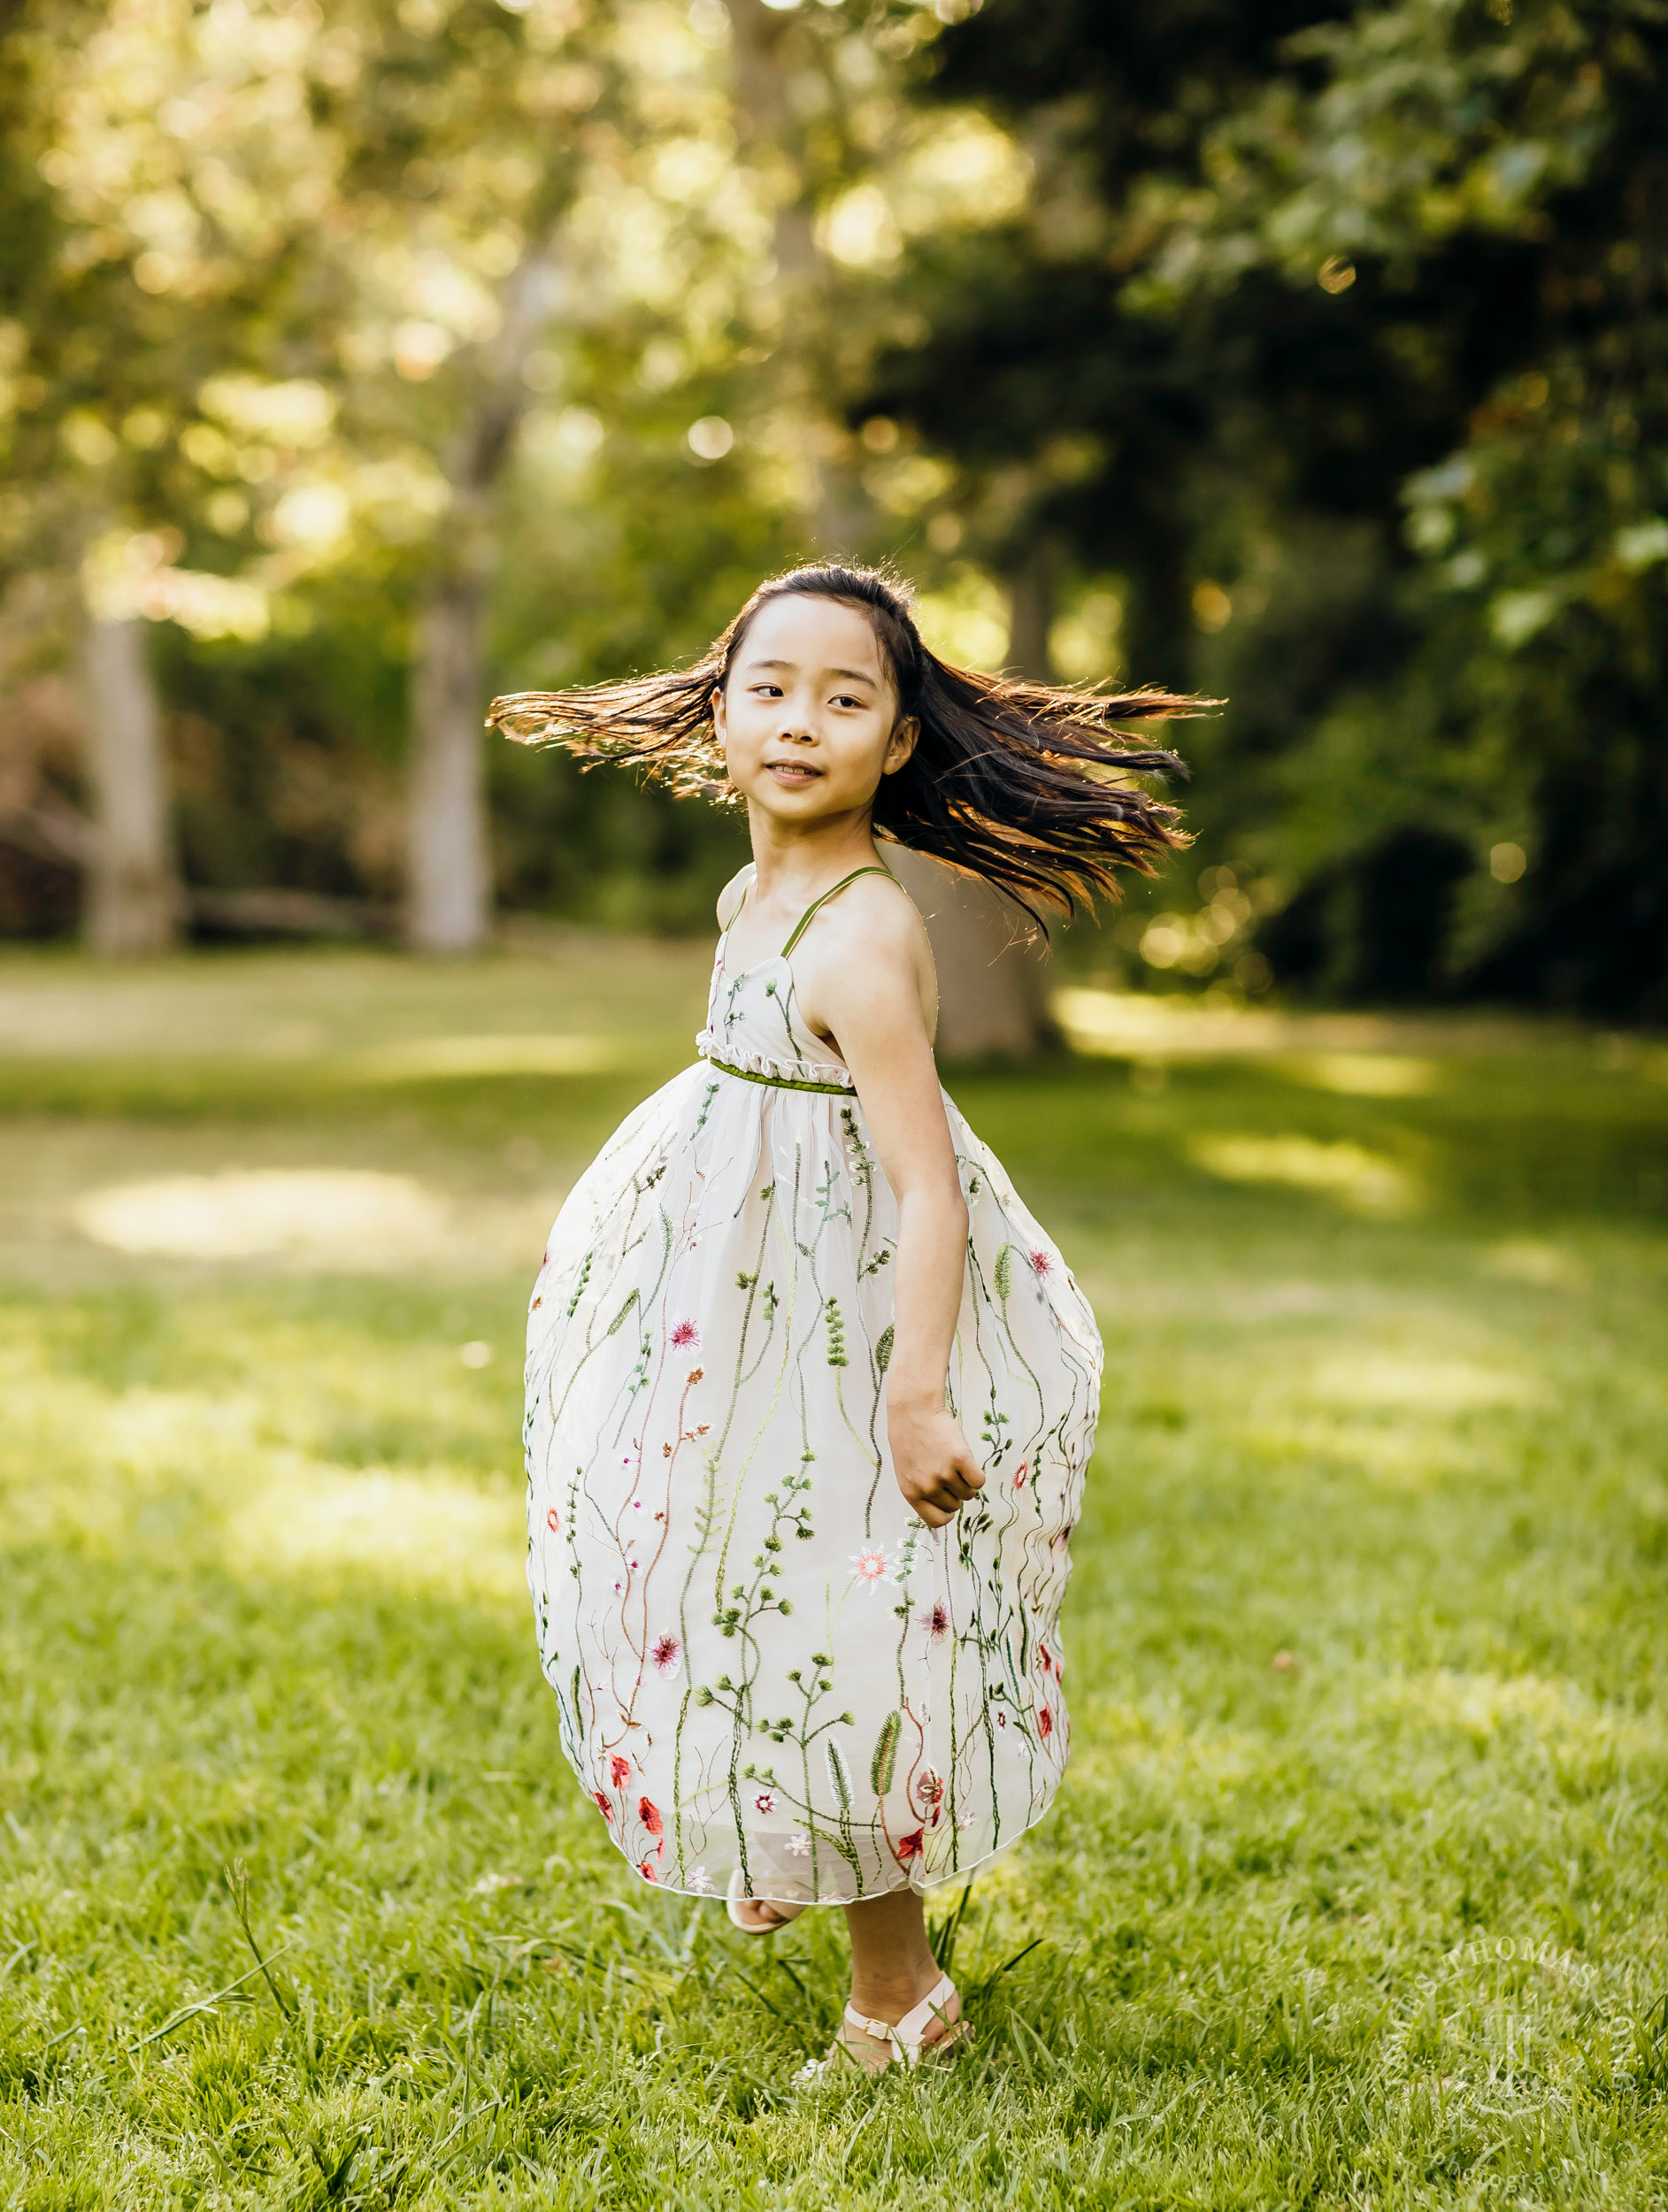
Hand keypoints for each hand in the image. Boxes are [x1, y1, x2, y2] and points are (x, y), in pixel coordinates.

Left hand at [887, 1399, 985, 1527]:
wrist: (914, 1410)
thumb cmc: (909, 1440)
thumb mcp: (907, 1472)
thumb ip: (921, 1492)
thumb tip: (944, 1511)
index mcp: (911, 1493)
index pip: (937, 1521)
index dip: (946, 1513)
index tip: (948, 1500)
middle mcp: (927, 1487)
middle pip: (955, 1506)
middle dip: (956, 1493)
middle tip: (949, 1473)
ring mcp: (944, 1474)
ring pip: (969, 1494)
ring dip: (966, 1482)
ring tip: (955, 1464)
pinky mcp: (961, 1459)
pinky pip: (979, 1481)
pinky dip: (976, 1474)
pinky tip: (966, 1460)